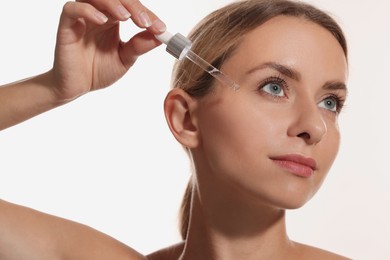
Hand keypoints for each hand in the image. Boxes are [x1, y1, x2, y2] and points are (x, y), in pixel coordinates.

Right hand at [51, 0, 165, 101]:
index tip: (161, 29)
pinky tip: (102, 21)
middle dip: (134, 7)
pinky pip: (72, 8)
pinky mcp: (66, 25)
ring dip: (113, 3)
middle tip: (145, 22)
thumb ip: (140, 46)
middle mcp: (98, 14)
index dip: (148, 15)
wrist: (77, 87)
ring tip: (126, 17)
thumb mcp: (125, 58)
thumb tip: (161, 36)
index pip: (132, 8)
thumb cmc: (98, 71)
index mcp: (113, 19)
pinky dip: (88, 11)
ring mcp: (82, 18)